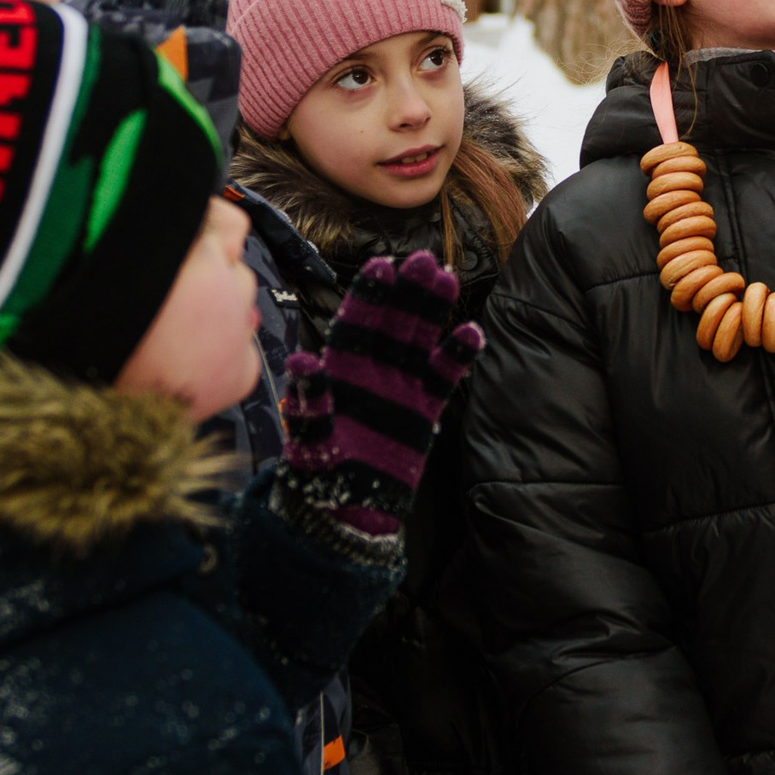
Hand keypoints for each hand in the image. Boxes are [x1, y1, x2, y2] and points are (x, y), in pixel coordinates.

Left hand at [277, 251, 484, 537]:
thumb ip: (311, 403)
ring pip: (419, 340)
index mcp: (339, 371)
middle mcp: (371, 371)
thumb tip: (302, 363)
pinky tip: (472, 332)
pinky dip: (457, 356)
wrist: (349, 513)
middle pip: (392, 324)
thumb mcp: (311, 440)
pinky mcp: (425, 408)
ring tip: (447, 279)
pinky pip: (444, 376)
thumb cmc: (320, 475)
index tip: (382, 268)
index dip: (368, 297)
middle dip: (407, 293)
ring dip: (432, 311)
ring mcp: (400, 387)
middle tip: (424, 261)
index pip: (354, 325)